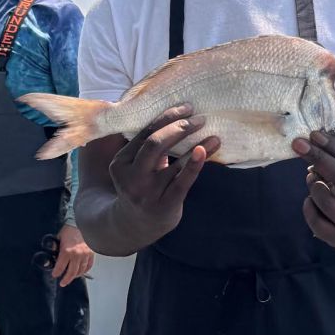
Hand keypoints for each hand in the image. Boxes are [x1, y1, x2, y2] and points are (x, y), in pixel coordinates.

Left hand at [53, 225, 94, 286]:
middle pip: (71, 272)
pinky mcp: (91, 254)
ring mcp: (85, 255)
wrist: (81, 223)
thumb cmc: (69, 230)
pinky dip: (84, 270)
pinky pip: (88, 266)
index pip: (60, 267)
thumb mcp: (58, 239)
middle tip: (62, 283)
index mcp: (66, 251)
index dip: (56, 273)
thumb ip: (55, 249)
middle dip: (66, 279)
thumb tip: (51, 258)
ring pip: (80, 271)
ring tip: (71, 278)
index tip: (54, 275)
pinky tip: (81, 272)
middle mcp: (76, 255)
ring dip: (75, 276)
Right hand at [110, 106, 219, 243]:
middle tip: (198, 118)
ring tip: (212, 132)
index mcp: (121, 162)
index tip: (186, 107)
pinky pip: (183, 181)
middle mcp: (132, 177)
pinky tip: (206, 150)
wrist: (136, 226)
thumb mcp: (134, 166)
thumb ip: (146, 145)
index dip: (166, 118)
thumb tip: (175, 114)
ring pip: (173, 162)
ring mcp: (148, 193)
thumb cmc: (141, 186)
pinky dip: (194, 164)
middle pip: (154, 143)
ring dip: (194, 143)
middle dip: (178, 127)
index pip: (144, 133)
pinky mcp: (165, 205)